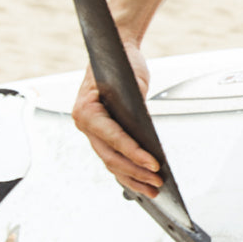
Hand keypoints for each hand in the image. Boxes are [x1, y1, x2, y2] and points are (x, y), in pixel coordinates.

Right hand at [71, 40, 162, 197]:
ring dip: (133, 178)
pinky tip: (142, 184)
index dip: (135, 153)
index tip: (155, 163)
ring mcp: (90, 132)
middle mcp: (84, 123)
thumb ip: (136, 109)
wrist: (112, 52)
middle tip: (158, 181)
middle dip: (136, 172)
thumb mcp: (133, 82)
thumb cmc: (121, 64)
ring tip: (154, 189)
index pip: (113, 137)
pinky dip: (127, 172)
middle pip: (111, 156)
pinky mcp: (100, 136)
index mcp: (86, 109)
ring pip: (111, 162)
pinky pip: (113, 158)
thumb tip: (147, 138)